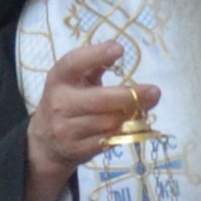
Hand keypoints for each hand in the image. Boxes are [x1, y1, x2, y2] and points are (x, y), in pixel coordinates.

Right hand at [21, 35, 156, 200]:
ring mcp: (66, 130)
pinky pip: (109, 140)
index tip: (119, 50)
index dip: (96, 55)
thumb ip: (94, 65)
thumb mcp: (74, 81)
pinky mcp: (77, 150)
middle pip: (100, 100)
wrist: (45, 142)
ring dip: (131, 116)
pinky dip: (124, 132)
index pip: (73, 64)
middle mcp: (59, 104)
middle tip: (155, 91)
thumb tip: (117, 50)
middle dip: (130, 96)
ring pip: (109, 122)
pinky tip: (133, 125)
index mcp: (58, 79)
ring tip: (145, 108)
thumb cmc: (68, 101)